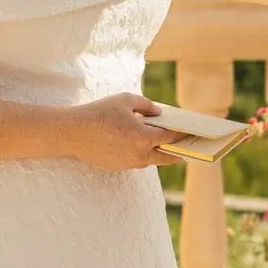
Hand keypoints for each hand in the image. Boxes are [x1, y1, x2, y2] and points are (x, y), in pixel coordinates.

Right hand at [65, 94, 185, 170]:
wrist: (73, 132)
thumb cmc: (99, 112)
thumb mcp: (125, 100)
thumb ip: (147, 105)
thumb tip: (159, 114)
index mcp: (143, 137)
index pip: (172, 137)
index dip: (184, 133)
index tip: (194, 131)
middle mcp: (139, 154)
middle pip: (168, 157)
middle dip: (180, 150)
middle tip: (189, 144)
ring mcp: (129, 163)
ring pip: (152, 160)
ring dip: (161, 152)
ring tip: (169, 144)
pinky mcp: (119, 167)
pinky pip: (137, 161)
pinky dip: (144, 153)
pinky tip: (145, 145)